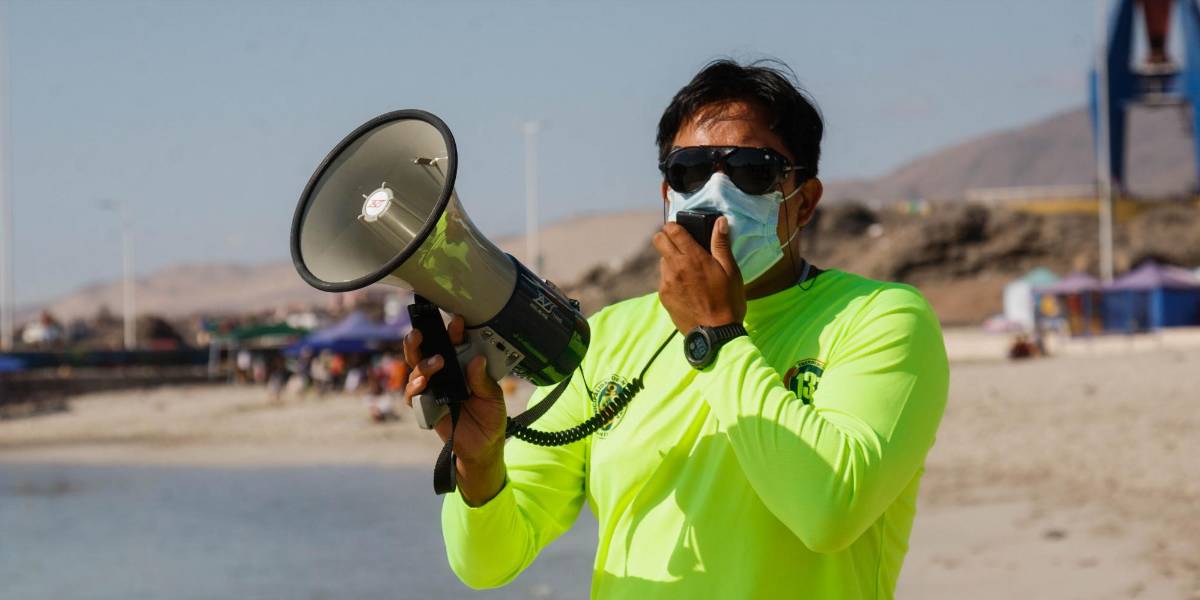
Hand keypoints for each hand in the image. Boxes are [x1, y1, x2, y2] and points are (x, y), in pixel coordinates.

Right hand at [404, 314, 506, 505]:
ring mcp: (433, 389)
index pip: (454, 343)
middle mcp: (444, 374)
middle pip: (425, 351)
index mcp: (462, 366)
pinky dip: (415, 387)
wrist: (484, 447)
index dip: (453, 332)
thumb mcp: (493, 397)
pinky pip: (413, 395)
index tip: (457, 322)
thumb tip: (476, 360)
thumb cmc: (490, 418)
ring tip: (436, 362)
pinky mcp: (425, 406)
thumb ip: (482, 380)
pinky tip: (423, 383)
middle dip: (420, 338)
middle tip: (422, 332)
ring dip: (422, 363)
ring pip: (416, 369)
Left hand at [652, 216, 745, 333]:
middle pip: (658, 240)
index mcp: (693, 257)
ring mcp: (666, 282)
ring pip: (661, 260)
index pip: (672, 229)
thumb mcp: (731, 271)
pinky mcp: (663, 296)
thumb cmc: (727, 301)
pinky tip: (687, 287)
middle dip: (667, 238)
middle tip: (682, 245)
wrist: (715, 334)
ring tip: (689, 271)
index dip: (675, 226)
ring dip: (671, 259)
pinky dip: (672, 277)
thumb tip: (720, 221)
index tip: (682, 230)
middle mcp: (675, 267)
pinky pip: (663, 279)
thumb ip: (721, 244)